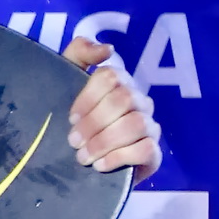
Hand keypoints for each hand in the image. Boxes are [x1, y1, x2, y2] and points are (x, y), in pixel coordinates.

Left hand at [65, 34, 159, 177]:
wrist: (76, 169)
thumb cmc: (73, 124)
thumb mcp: (65, 84)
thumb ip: (79, 54)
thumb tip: (107, 49)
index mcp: (119, 84)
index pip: (110, 77)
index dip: (88, 97)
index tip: (70, 117)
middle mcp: (139, 102)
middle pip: (123, 99)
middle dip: (94, 122)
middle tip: (74, 141)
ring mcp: (149, 127)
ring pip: (136, 124)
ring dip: (105, 141)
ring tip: (83, 156)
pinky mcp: (153, 154)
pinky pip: (147, 149)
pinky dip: (119, 157)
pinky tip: (101, 165)